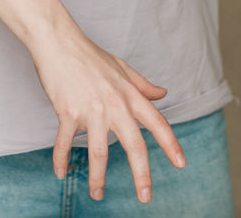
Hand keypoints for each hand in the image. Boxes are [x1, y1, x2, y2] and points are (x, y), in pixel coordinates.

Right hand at [30, 28, 186, 202]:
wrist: (59, 42)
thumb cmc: (90, 54)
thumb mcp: (122, 67)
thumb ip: (143, 85)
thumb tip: (163, 93)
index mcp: (130, 96)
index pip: (157, 123)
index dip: (171, 144)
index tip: (181, 163)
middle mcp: (115, 105)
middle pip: (134, 146)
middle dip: (141, 175)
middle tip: (145, 197)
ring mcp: (91, 110)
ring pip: (99, 152)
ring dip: (98, 178)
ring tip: (98, 195)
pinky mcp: (68, 112)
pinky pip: (65, 143)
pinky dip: (61, 159)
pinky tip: (60, 173)